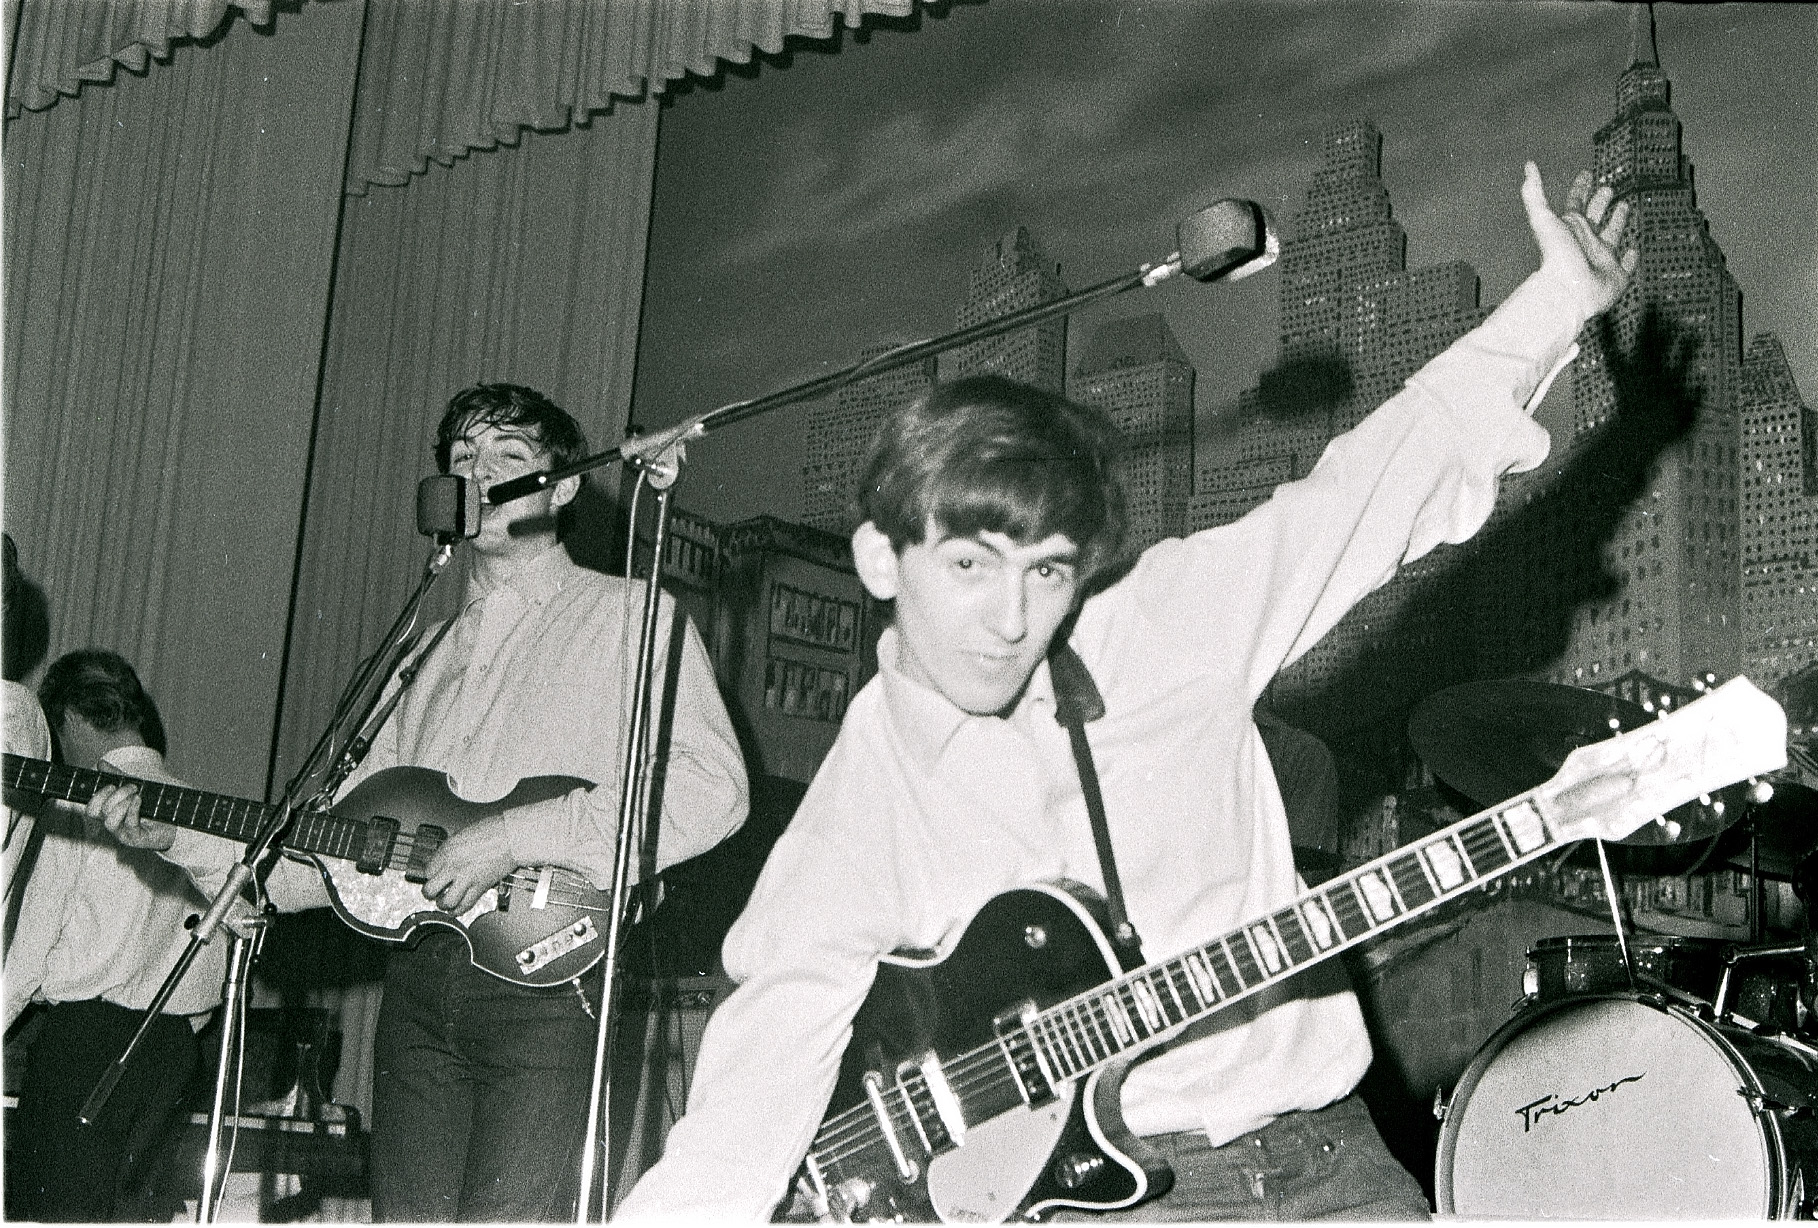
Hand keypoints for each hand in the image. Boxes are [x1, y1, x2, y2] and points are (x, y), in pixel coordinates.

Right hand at [91, 782, 176, 850]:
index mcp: (109, 814)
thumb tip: (101, 763)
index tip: (112, 785)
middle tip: (132, 787)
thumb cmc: (152, 806)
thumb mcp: (134, 789)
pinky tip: (139, 800)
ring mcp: (123, 833)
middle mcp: (113, 825)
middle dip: (114, 795)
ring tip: (137, 795)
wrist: (174, 822)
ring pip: (109, 821)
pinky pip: (129, 824)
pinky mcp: (136, 838)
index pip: (90, 809)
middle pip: (98, 813)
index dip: (97, 796)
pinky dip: (132, 809)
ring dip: (122, 804)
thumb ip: (117, 777)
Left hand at [420, 816, 518, 914]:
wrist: (512, 837)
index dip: (430, 874)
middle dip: (430, 892)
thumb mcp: (461, 835)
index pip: (427, 871)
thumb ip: (449, 850)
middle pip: (430, 890)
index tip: (433, 875)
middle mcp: (454, 867)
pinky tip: (456, 909)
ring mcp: (467, 879)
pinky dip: (458, 910)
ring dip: (443, 904)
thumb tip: (441, 861)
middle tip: (433, 891)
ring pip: (446, 902)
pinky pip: (465, 905)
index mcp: (448, 851)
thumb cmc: (492, 831)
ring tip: (444, 901)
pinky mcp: (481, 887)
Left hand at [1520, 161, 1638, 319]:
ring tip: (1625, 207)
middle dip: (1601, 202)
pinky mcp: (1616, 275)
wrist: (1567, 293)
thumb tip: (1528, 166)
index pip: (1575, 202)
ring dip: (1617, 222)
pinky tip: (1634, 250)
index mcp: (1570, 228)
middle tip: (1608, 188)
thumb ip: (1534, 193)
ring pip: (1612, 235)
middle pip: (1595, 217)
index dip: (1580, 188)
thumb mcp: (1543, 219)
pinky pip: (1626, 266)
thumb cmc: (1555, 257)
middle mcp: (1585, 242)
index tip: (1586, 174)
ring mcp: (1601, 258)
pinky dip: (1631, 258)